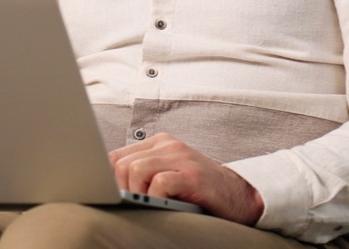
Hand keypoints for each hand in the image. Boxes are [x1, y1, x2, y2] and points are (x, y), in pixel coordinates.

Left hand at [108, 132, 263, 224]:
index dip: (109, 179)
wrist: (240, 195)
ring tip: (147, 204)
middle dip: (120, 188)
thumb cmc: (200, 190)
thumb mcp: (168, 173)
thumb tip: (109, 186)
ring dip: (136, 192)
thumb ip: (143, 173)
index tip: (112, 196)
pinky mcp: (192, 175)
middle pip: (122, 163)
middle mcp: (168, 145)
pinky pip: (160, 183)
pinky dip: (154, 198)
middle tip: (131, 203)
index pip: (116, 155)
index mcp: (159, 143)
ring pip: (136, 170)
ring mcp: (181, 158)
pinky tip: (161, 205)